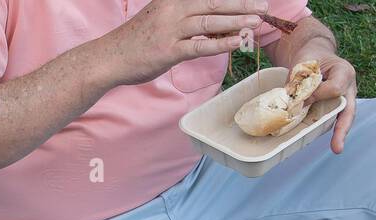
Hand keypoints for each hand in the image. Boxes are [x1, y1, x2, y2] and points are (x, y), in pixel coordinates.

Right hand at [101, 0, 268, 86]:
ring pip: (210, 21)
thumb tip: (213, 19)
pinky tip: (237, 41)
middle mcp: (174, 8)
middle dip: (241, 3)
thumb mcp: (160, 16)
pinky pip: (200, 45)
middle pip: (214, 2)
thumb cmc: (137, 40)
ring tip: (258, 21)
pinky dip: (221, 43)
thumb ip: (184, 15)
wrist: (111, 57)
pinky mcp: (169, 50)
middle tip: (264, 5)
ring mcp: (171, 29)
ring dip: (236, 20)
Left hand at [305, 53, 356, 152]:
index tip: (303, 97)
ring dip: (340, 133)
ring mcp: (345, 98)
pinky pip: (335, 119)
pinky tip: (329, 142)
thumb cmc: (311, 57)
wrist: (315, 54)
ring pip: (345, 117)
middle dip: (342, 127)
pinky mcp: (337, 107)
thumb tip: (296, 104)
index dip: (318, 95)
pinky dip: (330, 129)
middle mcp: (349, 87)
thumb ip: (301, 82)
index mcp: (344, 71)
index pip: (335, 88)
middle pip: (349, 109)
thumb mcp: (304, 63)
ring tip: (337, 147)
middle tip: (337, 147)